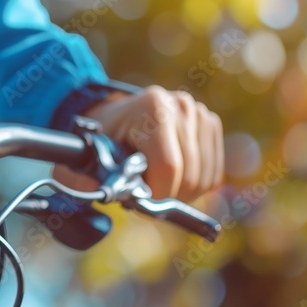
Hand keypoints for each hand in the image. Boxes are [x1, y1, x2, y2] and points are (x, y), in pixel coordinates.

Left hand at [54, 87, 223, 201]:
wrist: (118, 113)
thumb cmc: (104, 136)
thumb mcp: (92, 153)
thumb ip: (98, 176)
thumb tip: (114, 196)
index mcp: (153, 108)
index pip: (168, 166)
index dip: (157, 193)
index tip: (140, 199)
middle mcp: (181, 106)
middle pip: (189, 175)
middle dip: (168, 196)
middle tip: (148, 194)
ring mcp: (200, 114)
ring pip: (204, 178)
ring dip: (182, 194)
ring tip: (159, 186)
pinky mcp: (210, 124)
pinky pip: (213, 174)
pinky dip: (196, 187)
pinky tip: (174, 179)